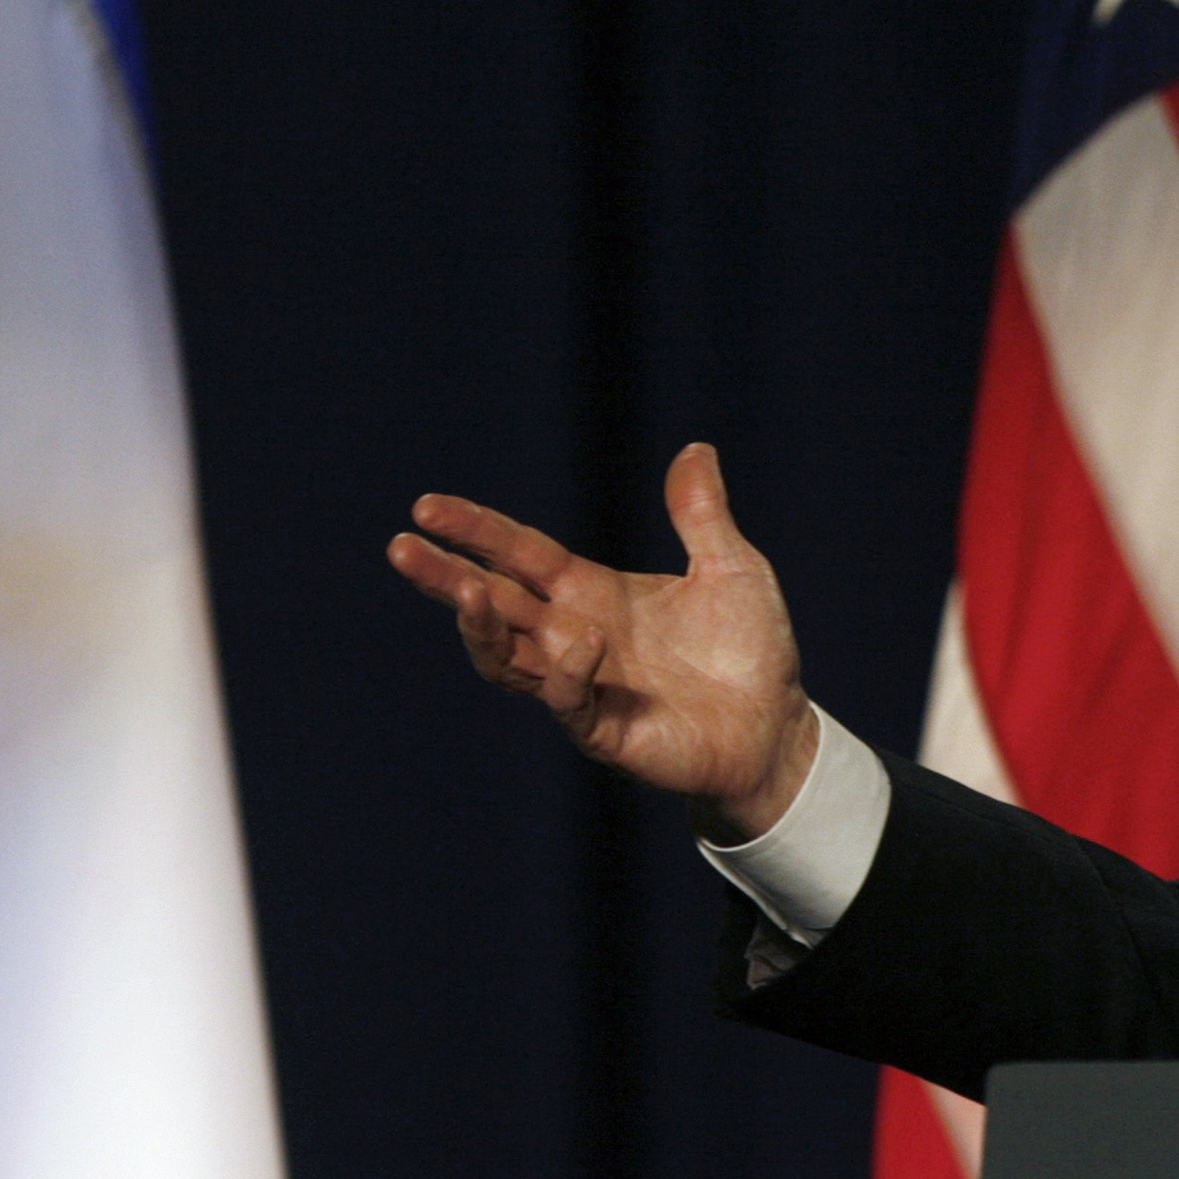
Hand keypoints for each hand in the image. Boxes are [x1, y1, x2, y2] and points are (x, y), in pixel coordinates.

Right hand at [386, 443, 819, 834]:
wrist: (777, 727)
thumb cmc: (750, 649)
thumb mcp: (731, 568)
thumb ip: (701, 515)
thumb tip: (697, 448)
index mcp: (593, 593)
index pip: (520, 554)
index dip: (476, 530)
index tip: (427, 506)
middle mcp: (575, 636)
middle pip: (493, 602)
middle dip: (445, 577)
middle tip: (401, 547)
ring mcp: (584, 685)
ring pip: (509, 659)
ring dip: (483, 628)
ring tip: (466, 592)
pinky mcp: (606, 730)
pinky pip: (569, 703)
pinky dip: (569, 673)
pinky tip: (581, 641)